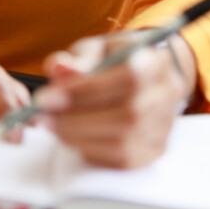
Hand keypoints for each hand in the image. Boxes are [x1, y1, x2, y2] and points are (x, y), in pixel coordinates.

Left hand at [37, 32, 195, 167]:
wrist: (145, 76)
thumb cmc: (115, 59)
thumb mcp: (96, 48)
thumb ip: (78, 58)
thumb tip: (59, 69)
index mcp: (155, 62)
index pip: (127, 79)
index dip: (85, 91)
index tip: (46, 97)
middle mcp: (166, 96)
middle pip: (127, 116)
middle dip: (76, 118)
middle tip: (43, 115)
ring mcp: (164, 127)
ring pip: (124, 142)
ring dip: (79, 136)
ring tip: (51, 124)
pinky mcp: (155, 149)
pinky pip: (123, 160)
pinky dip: (91, 150)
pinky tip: (71, 136)